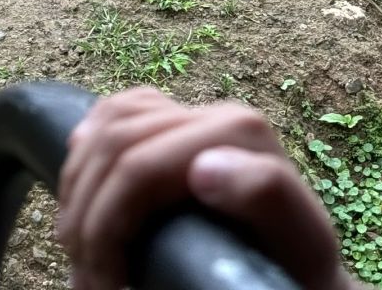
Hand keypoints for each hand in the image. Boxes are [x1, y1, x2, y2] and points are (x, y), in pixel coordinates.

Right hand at [56, 87, 361, 289]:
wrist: (304, 268)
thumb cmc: (297, 266)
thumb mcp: (299, 241)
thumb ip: (265, 195)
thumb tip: (204, 166)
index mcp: (242, 134)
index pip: (138, 167)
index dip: (104, 229)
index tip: (106, 288)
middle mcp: (218, 113)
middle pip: (116, 144)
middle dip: (85, 214)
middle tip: (84, 278)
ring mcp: (198, 114)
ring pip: (109, 122)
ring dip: (79, 184)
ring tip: (78, 246)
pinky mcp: (183, 122)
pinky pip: (121, 110)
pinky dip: (90, 141)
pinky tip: (81, 182)